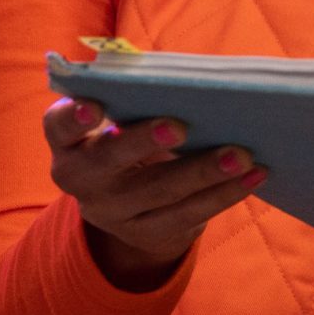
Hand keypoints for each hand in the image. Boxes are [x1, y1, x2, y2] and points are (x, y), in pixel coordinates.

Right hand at [44, 97, 265, 291]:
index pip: (58, 127)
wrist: (130, 206)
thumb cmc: (132, 139)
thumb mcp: (123, 122)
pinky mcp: (146, 232)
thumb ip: (140, 101)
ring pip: (158, 192)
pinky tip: (254, 176)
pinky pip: (189, 214)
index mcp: (69, 142)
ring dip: (203, 173)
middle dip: (144, 143)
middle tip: (180, 126)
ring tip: (240, 155)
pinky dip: (225, 194)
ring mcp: (112, 212)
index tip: (95, 106)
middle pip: (108, 162)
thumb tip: (195, 82)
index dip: (73, 117)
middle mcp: (81, 179)